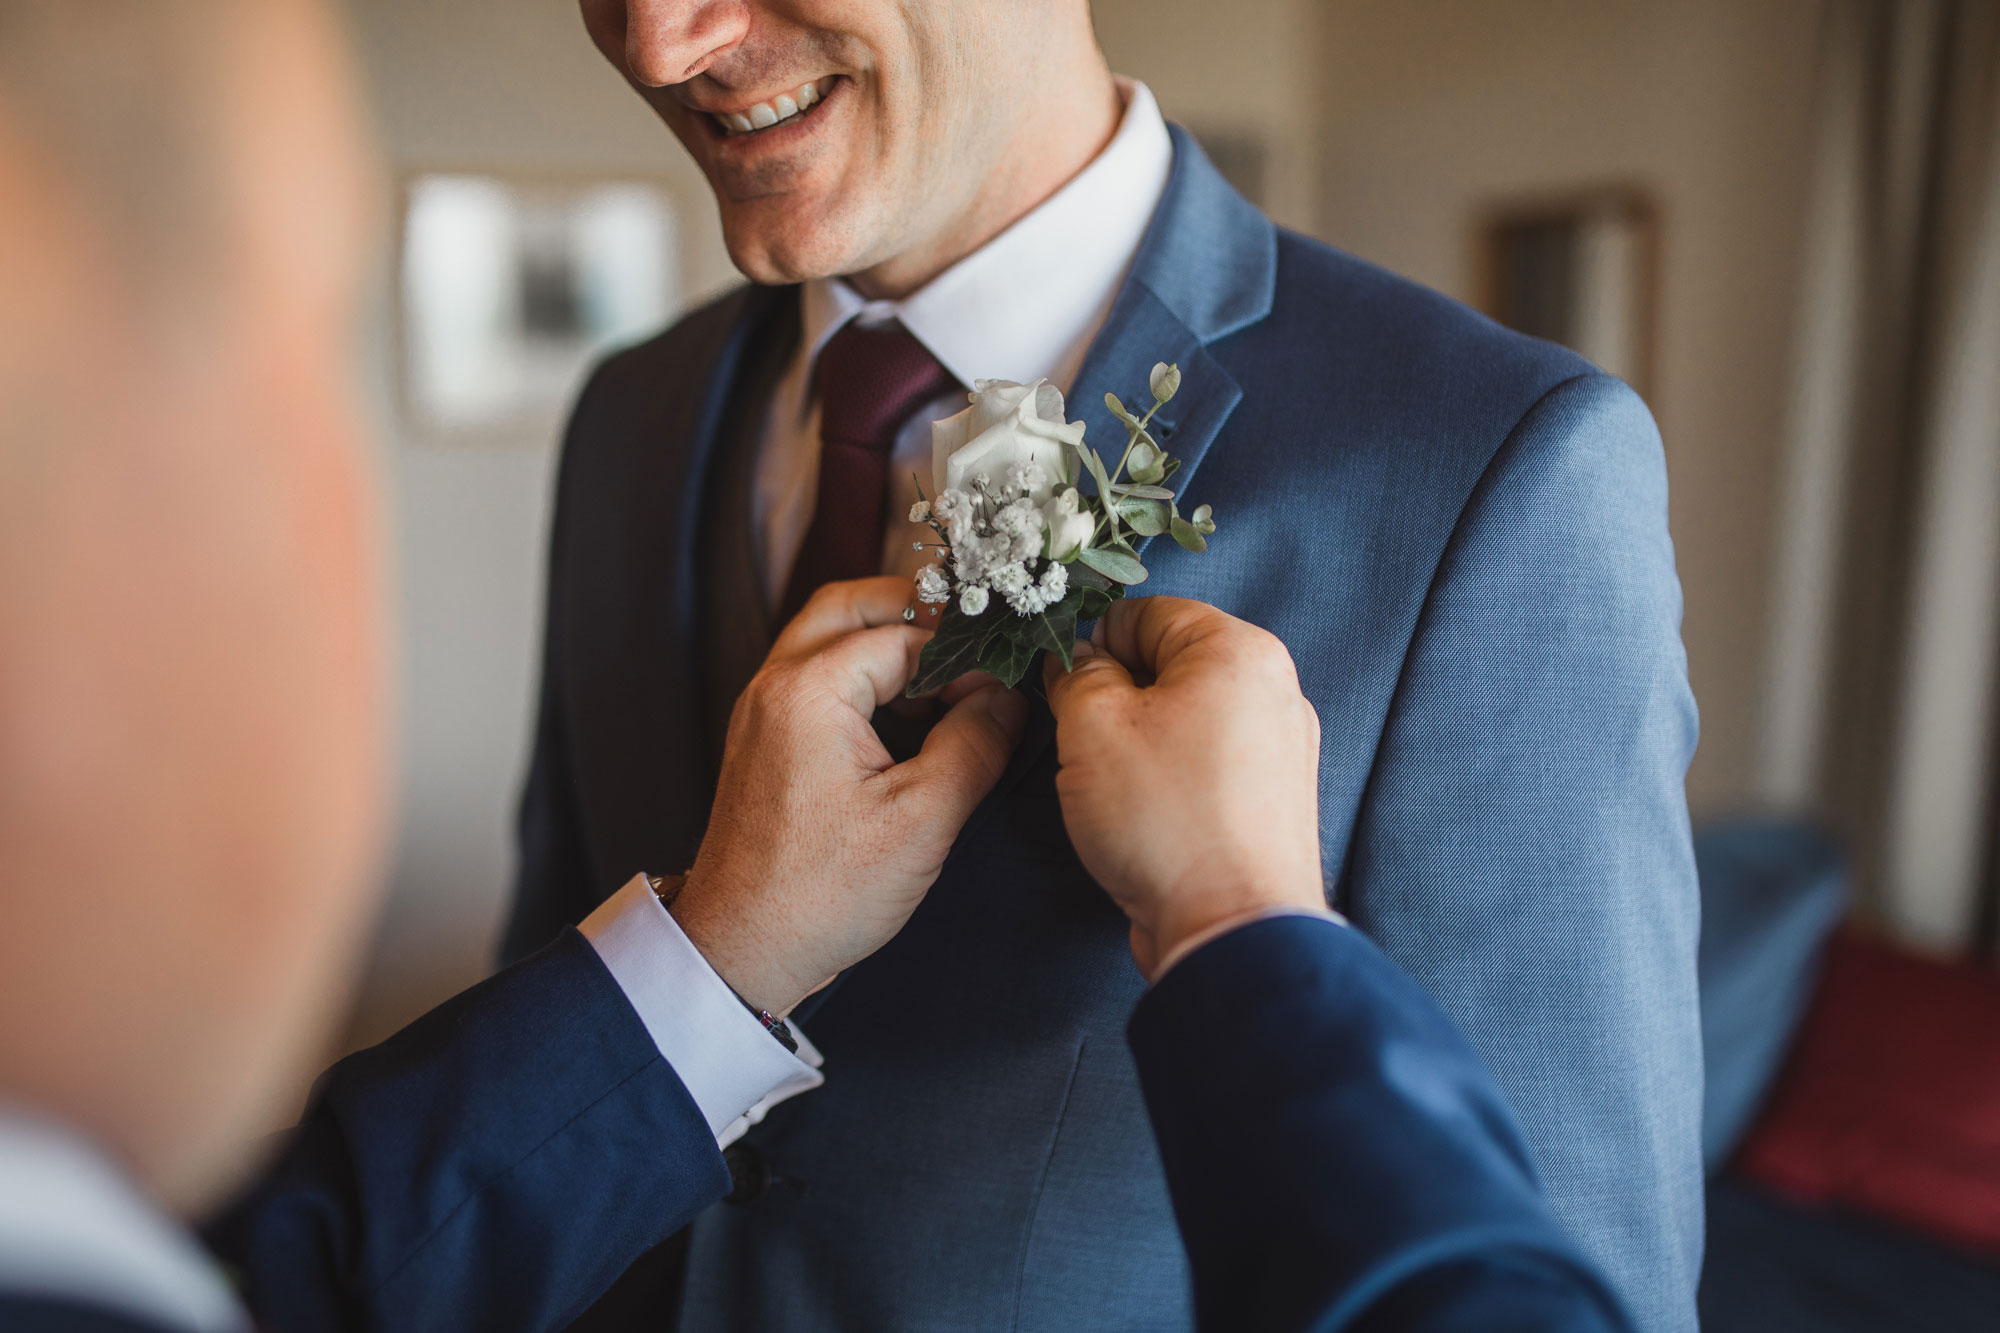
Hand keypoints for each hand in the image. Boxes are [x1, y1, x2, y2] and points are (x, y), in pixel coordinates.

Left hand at [671, 576, 1027, 1014]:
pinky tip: (906, 718)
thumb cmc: (819, 894)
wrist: (742, 950)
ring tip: (945, 682)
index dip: (962, 654)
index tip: (1001, 687)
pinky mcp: (765, 742)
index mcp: (809, 690)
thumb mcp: (922, 818)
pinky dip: (862, 678)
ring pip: (828, 638)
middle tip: (971, 643)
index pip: (904, 633)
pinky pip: (815, 678)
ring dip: (887, 644)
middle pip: (849, 605)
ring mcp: (763, 713)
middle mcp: (775, 686)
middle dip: (916, 612)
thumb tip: (1005, 698)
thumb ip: (974, 743)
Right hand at [1043, 597, 1324, 978]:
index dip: (1095, 641)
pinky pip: (1208, 766)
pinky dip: (1171, 779)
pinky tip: (1145, 816)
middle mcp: (1275, 691)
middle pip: (1173, 666)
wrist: (1231, 928)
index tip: (1061, 680)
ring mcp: (1282, 750)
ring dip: (1140, 742)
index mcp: (1240, 651)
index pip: (1150, 612)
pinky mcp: (1273, 802)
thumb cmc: (1166, 820)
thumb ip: (1076, 675)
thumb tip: (1077, 664)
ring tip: (1112, 786)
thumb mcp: (1091, 726)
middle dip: (1118, 695)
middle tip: (1080, 738)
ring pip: (1188, 719)